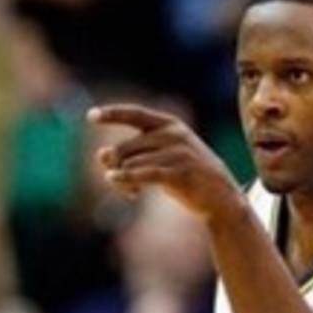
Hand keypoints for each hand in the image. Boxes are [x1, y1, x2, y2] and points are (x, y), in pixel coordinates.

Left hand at [88, 104, 240, 220]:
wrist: (222, 198)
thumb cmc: (189, 177)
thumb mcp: (162, 159)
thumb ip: (133, 153)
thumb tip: (100, 155)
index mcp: (171, 125)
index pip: (135, 114)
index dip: (112, 114)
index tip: (90, 116)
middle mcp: (173, 135)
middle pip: (125, 147)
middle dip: (115, 166)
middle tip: (118, 181)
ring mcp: (178, 153)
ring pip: (130, 163)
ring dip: (123, 180)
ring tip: (132, 191)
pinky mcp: (180, 173)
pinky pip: (143, 174)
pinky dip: (128, 181)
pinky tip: (128, 192)